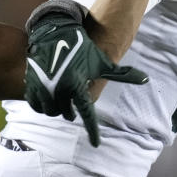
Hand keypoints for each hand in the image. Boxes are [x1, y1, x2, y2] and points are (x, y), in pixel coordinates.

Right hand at [24, 0, 146, 146]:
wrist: (54, 33)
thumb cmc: (81, 49)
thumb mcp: (101, 62)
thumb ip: (121, 74)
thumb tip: (145, 79)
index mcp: (77, 85)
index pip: (86, 114)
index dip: (92, 130)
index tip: (95, 144)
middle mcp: (59, 89)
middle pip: (67, 114)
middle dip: (71, 112)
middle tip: (74, 105)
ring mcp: (42, 87)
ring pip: (51, 112)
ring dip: (57, 109)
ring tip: (62, 100)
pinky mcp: (31, 85)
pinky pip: (36, 106)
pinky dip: (43, 105)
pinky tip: (48, 99)